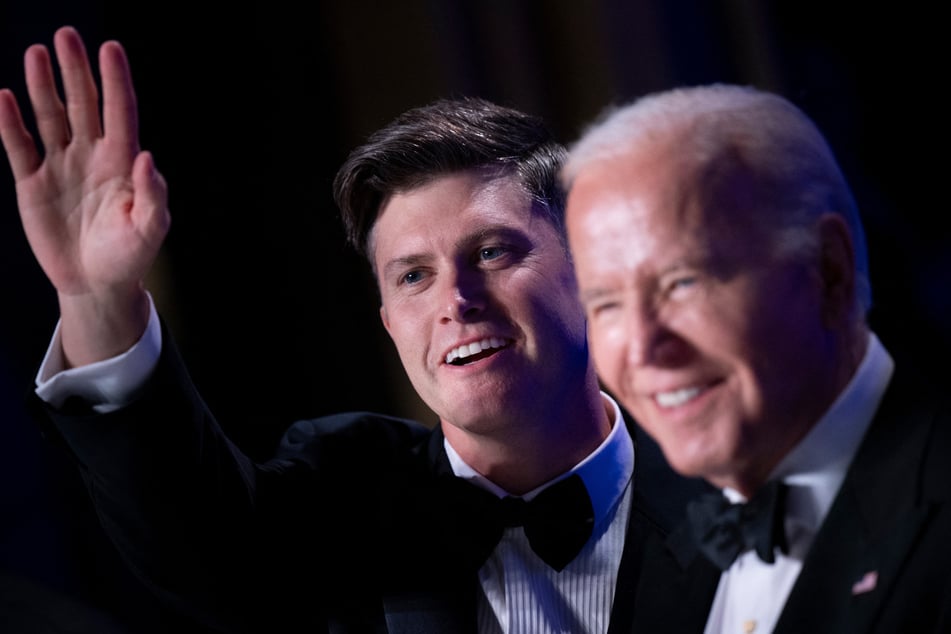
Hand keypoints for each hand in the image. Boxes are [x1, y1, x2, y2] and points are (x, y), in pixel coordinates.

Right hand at [0, 26, 168, 364]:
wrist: (96, 283)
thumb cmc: (129, 256)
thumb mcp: (150, 230)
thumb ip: (153, 196)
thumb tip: (146, 158)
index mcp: (122, 162)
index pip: (120, 112)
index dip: (115, 81)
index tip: (111, 48)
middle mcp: (91, 155)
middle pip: (83, 104)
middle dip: (75, 71)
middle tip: (66, 35)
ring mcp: (61, 166)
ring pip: (50, 116)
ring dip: (43, 86)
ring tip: (36, 52)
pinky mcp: (33, 183)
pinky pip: (19, 146)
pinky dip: (10, 123)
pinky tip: (4, 97)